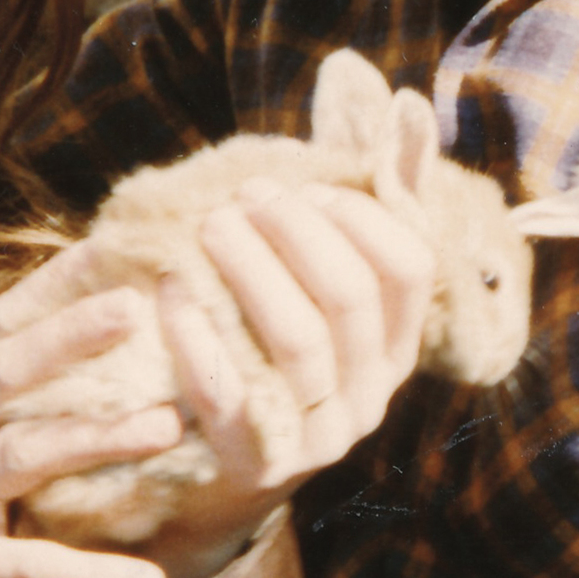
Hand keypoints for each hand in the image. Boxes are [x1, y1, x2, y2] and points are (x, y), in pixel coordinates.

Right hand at [0, 240, 186, 577]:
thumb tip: (73, 384)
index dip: (51, 286)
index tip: (112, 242)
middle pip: (4, 374)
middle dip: (70, 334)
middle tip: (140, 304)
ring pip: (21, 457)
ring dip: (98, 438)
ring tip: (169, 427)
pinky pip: (25, 568)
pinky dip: (87, 575)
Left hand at [142, 178, 434, 577]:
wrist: (225, 472)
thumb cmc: (270, 351)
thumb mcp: (318, 289)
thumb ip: (354, 208)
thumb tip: (407, 105)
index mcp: (399, 348)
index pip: (409, 269)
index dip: (358, 217)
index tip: (306, 190)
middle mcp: (372, 395)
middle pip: (348, 297)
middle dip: (294, 233)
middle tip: (244, 196)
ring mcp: (320, 437)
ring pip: (296, 339)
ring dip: (248, 270)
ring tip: (208, 228)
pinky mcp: (259, 464)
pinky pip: (232, 393)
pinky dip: (197, 336)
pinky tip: (169, 293)